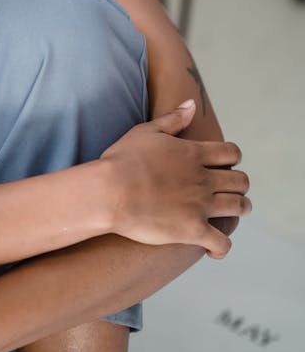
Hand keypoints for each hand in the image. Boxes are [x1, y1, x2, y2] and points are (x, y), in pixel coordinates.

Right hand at [100, 100, 250, 258]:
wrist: (110, 192)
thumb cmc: (123, 160)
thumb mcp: (146, 131)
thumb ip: (173, 118)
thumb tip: (193, 103)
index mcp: (194, 153)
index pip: (232, 153)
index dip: (233, 158)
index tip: (224, 164)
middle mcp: (203, 179)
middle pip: (241, 181)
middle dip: (240, 185)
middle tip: (231, 190)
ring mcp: (201, 205)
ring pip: (239, 207)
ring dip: (240, 209)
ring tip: (234, 212)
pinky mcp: (193, 230)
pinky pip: (222, 242)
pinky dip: (222, 247)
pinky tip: (214, 248)